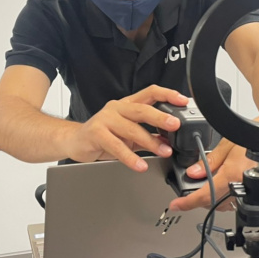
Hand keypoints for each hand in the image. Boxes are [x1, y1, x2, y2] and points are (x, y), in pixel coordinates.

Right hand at [63, 85, 188, 171]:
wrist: (75, 141)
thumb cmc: (103, 135)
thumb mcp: (128, 133)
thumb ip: (148, 135)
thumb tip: (169, 141)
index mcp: (127, 104)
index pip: (150, 92)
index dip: (167, 94)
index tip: (183, 101)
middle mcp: (117, 108)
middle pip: (142, 109)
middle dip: (161, 117)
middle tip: (175, 125)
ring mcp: (105, 119)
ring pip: (131, 128)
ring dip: (150, 142)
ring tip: (164, 152)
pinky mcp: (96, 133)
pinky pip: (116, 146)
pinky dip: (130, 157)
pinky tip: (140, 165)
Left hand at [167, 139, 256, 211]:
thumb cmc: (253, 139)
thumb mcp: (226, 146)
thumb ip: (208, 162)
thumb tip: (193, 173)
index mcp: (231, 176)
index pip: (204, 195)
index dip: (187, 202)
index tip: (176, 205)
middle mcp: (241, 188)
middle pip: (212, 202)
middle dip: (199, 197)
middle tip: (190, 189)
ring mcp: (248, 193)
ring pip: (222, 204)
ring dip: (212, 197)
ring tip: (207, 183)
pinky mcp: (253, 194)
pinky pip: (234, 201)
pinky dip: (223, 196)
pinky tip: (222, 185)